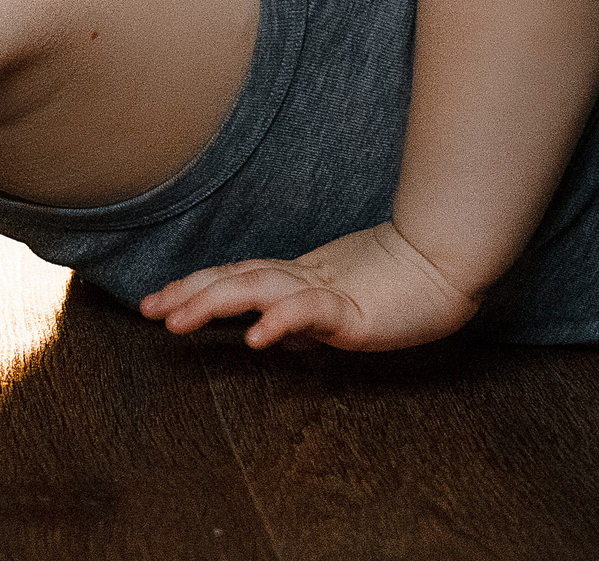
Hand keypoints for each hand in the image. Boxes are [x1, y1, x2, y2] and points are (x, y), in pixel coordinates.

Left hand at [137, 221, 480, 351]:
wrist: (450, 260)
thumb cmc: (405, 283)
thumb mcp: (344, 306)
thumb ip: (308, 319)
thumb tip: (277, 338)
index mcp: (301, 276)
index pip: (238, 277)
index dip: (197, 286)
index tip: (159, 301)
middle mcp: (305, 277)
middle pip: (235, 279)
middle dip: (189, 293)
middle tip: (147, 309)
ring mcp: (327, 289)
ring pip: (258, 289)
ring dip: (215, 303)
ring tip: (178, 321)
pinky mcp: (354, 308)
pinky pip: (310, 312)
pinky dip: (280, 321)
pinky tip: (257, 338)